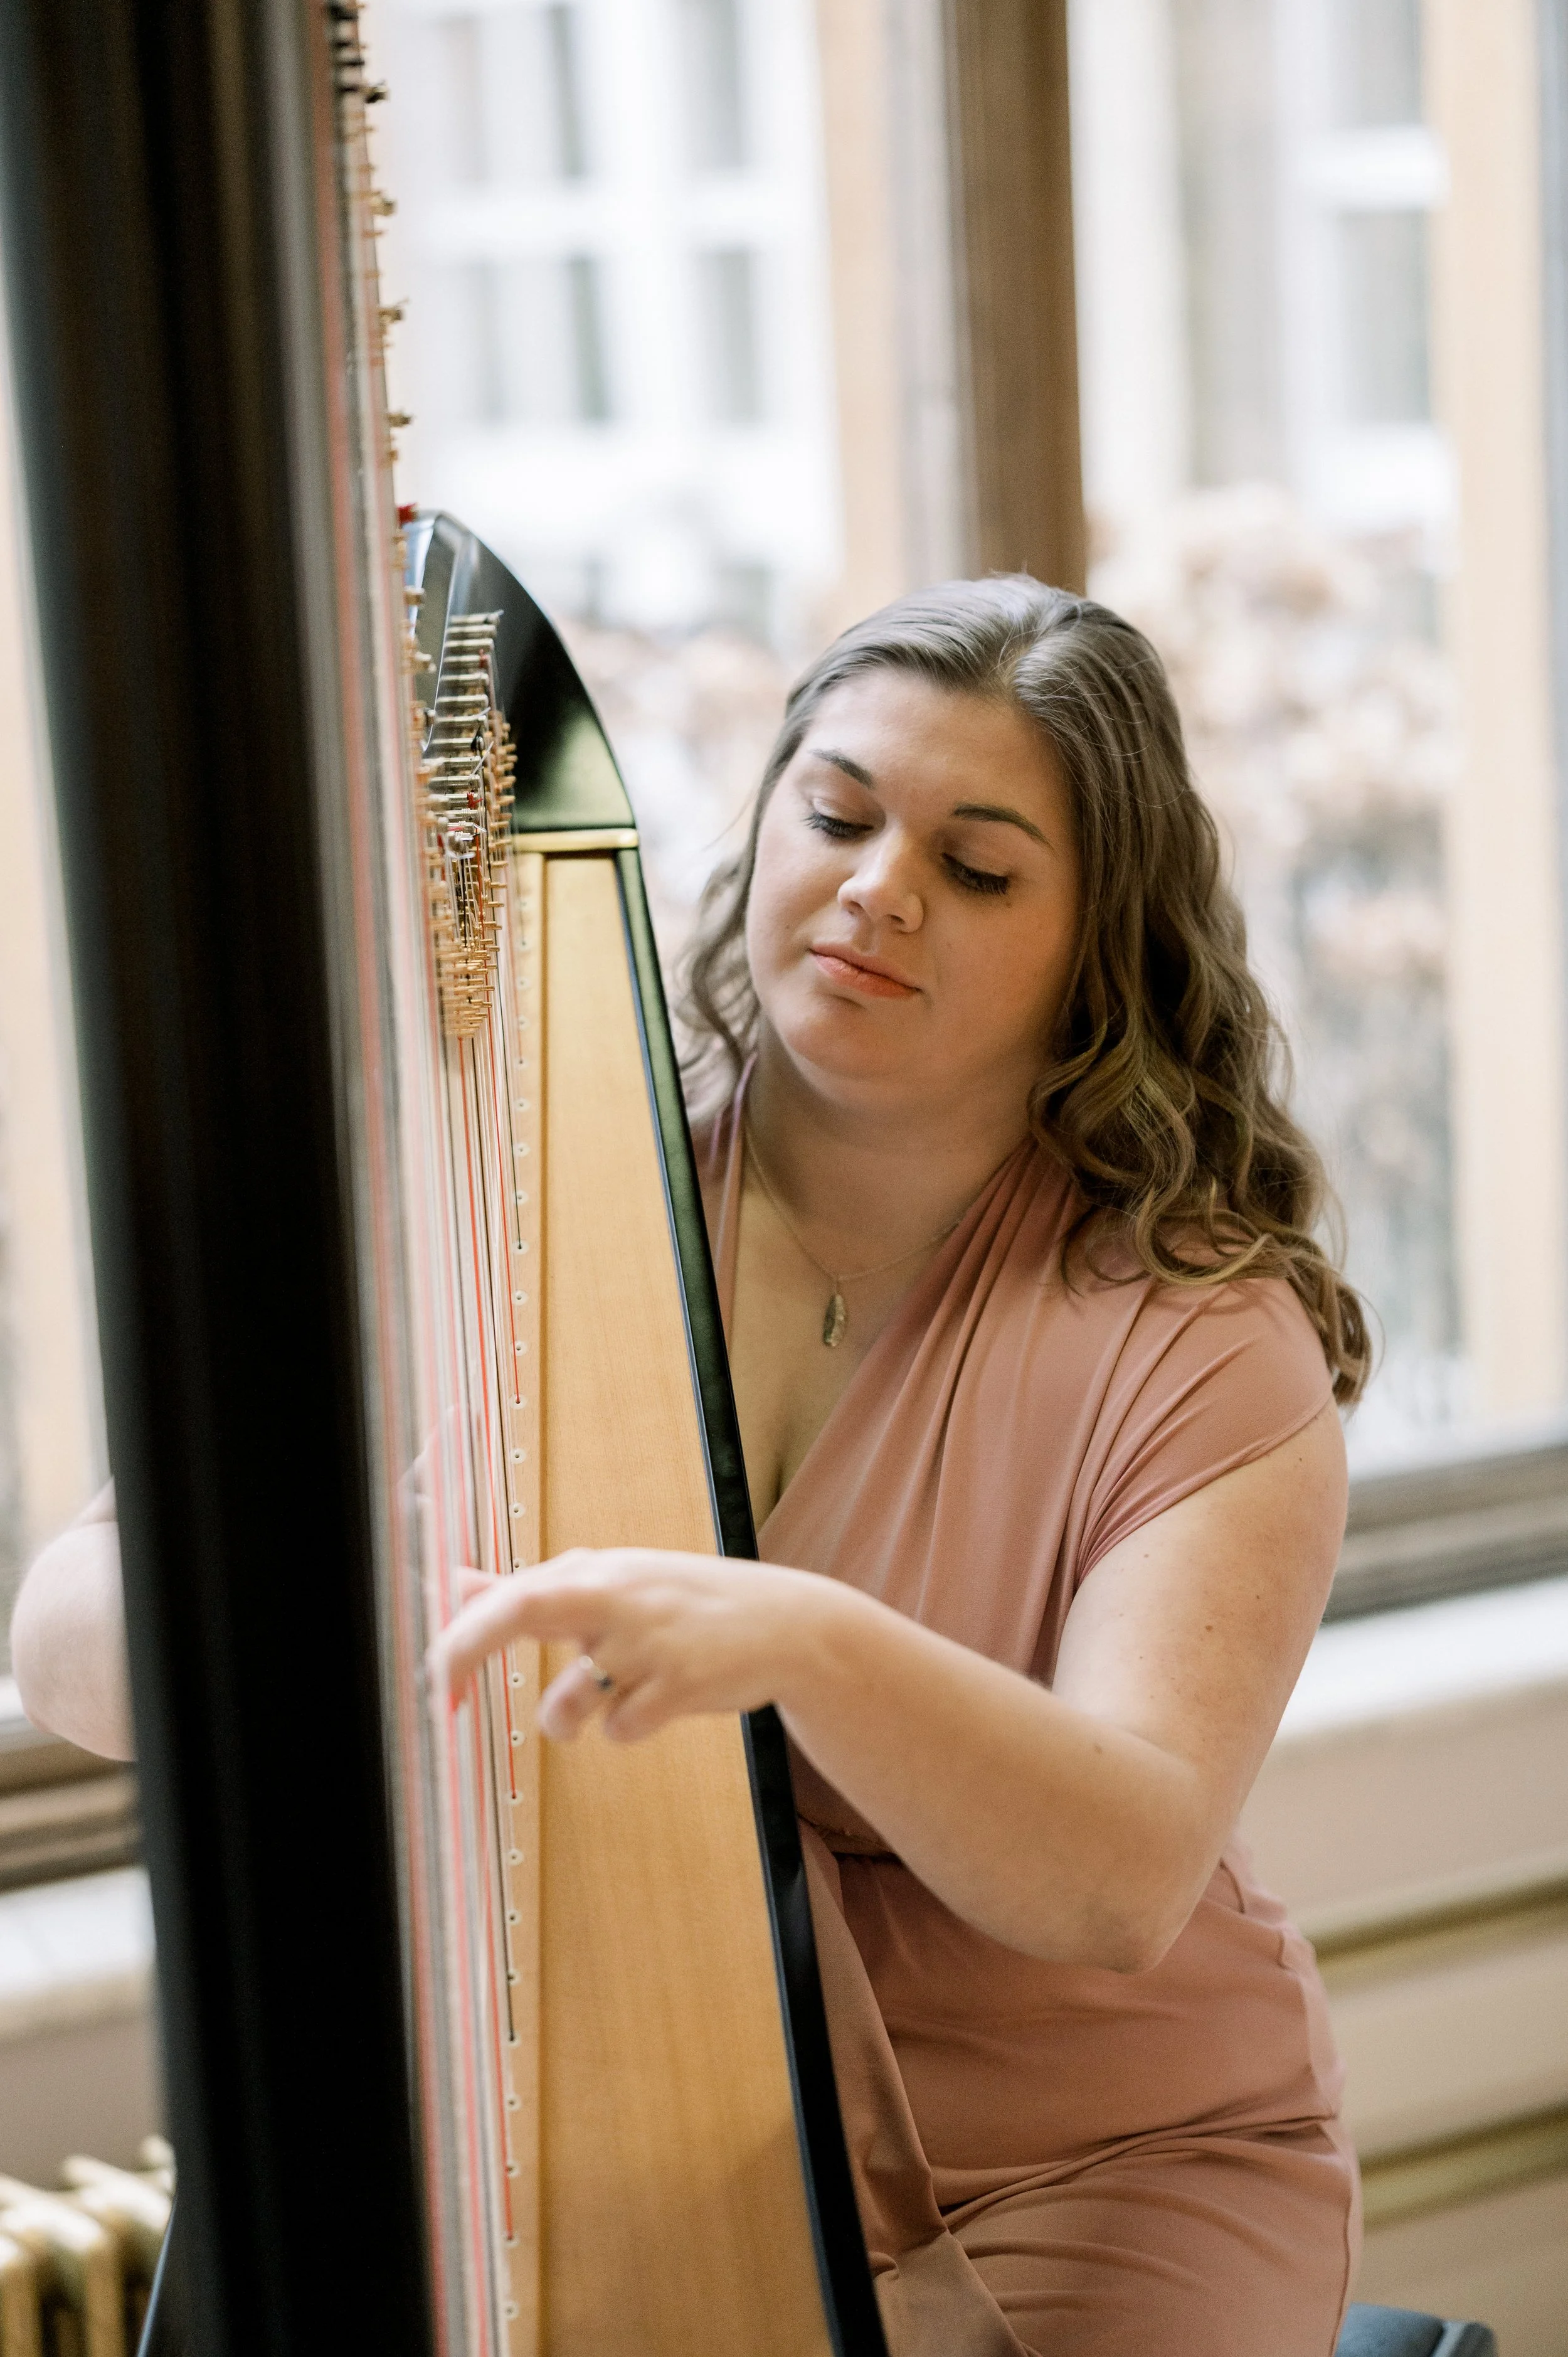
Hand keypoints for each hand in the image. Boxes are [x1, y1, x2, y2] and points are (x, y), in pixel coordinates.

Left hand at [428, 1549, 842, 1743]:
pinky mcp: (679, 1684)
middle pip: (518, 1608)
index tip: (430, 1677)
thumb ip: (531, 1589)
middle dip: (464, 1649)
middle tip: (439, 1697)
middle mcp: (613, 1595)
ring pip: (565, 1704)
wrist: (784, 1625)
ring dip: (567, 1720)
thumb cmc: (682, 1605)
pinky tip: (658, 1702)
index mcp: (593, 1570)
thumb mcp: (611, 1584)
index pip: (505, 1592)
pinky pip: (620, 1730)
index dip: (454, 1632)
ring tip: (599, 1706)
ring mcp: (647, 1639)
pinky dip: (628, 1728)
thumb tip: (453, 1585)